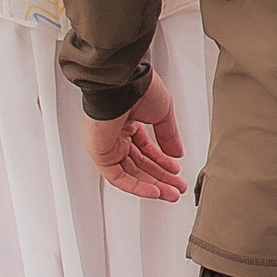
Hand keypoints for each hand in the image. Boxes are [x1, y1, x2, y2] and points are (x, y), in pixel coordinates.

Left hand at [88, 75, 183, 201]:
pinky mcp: (100, 154)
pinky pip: (117, 177)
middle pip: (139, 164)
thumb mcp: (163, 114)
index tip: (176, 172)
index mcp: (129, 121)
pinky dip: (137, 186)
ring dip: (152, 186)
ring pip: (130, 173)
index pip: (146, 149)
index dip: (163, 162)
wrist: (121, 83)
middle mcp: (116, 134)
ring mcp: (107, 144)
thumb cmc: (137, 87)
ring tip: (170, 194)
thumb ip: (169, 136)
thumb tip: (177, 154)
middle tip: (176, 188)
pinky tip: (154, 191)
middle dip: (160, 178)